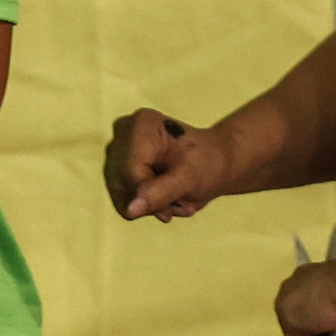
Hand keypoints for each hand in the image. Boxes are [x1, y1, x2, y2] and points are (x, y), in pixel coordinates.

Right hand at [102, 108, 243, 221]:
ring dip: (150, 205)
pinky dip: (145, 204)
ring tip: (176, 201)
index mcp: (142, 125)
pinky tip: (166, 200)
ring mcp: (119, 149)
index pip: (130, 172)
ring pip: (121, 193)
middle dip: (151, 201)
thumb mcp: (190, 179)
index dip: (149, 194)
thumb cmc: (208, 163)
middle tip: (181, 203)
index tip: (177, 203)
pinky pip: (123, 195)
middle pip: (122, 183)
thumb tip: (130, 210)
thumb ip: (160, 192)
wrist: (215, 161)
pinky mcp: (120, 165)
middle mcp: (124, 132)